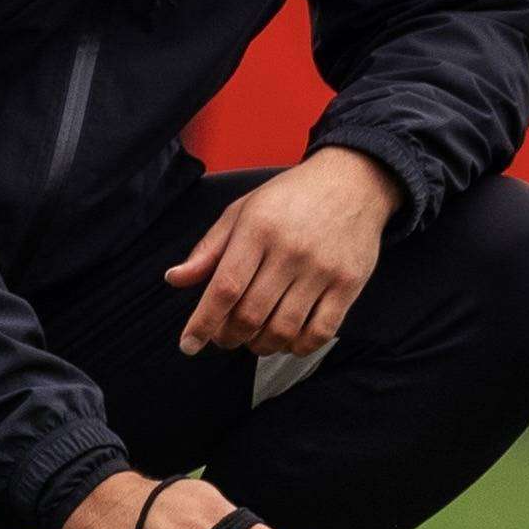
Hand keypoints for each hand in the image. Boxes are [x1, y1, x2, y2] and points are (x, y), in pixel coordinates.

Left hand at [164, 148, 401, 358]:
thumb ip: (209, 249)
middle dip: (229, 337)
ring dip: (261, 346)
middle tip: (223, 338)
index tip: (188, 344)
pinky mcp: (349, 283)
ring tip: (254, 340)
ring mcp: (322, 269)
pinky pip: (320, 332)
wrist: (353, 180)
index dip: (203, 322)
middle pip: (251, 315)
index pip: (225, 287)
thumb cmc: (291, 197)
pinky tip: (288, 341)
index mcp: (259, 228)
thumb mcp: (243, 210)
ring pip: (283, 329)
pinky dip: (298, 347)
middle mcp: (291, 250)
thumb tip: (174, 280)